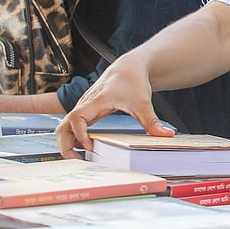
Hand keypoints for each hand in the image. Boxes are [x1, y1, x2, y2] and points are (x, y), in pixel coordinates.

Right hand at [55, 53, 173, 157]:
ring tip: (82, 157)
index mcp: (95, 102)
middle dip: (65, 145)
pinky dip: (74, 137)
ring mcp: (83, 108)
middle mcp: (85, 105)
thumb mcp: (143, 103)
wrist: (128, 67)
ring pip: (64, 126)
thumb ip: (152, 121)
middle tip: (79, 160)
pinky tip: (87, 147)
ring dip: (68, 142)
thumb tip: (167, 135)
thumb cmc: (133, 81)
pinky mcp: (86, 111)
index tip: (89, 145)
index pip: (76, 118)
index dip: (79, 134)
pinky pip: (71, 126)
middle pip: (62, 126)